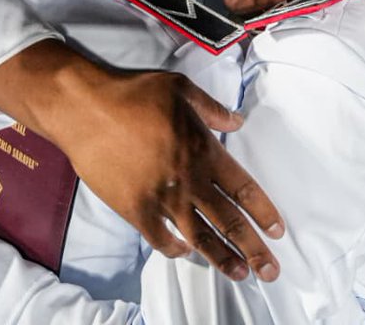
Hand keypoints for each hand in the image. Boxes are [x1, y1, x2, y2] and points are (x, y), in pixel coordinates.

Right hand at [0, 43, 284, 282]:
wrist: (86, 110)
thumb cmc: (135, 94)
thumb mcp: (181, 89)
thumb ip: (213, 109)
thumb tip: (238, 122)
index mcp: (204, 151)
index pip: (244, 189)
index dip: (264, 212)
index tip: (277, 231)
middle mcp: (188, 180)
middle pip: (229, 221)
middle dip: (252, 248)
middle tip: (270, 271)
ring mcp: (161, 198)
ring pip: (199, 236)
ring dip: (221, 257)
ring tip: (239, 274)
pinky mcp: (134, 208)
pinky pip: (159, 237)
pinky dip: (174, 248)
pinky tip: (186, 254)